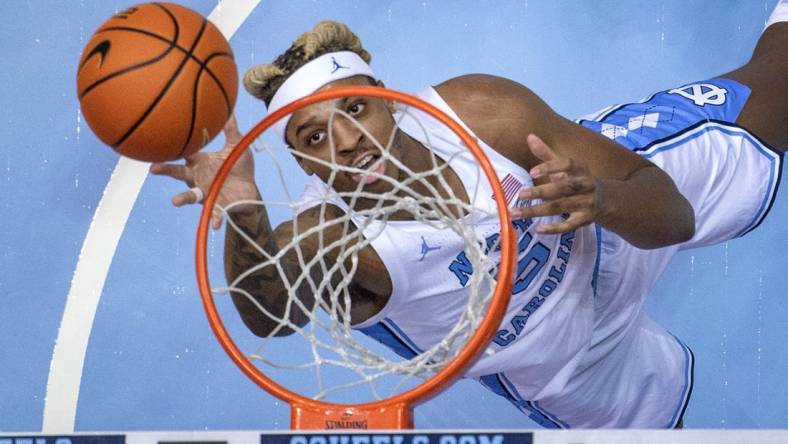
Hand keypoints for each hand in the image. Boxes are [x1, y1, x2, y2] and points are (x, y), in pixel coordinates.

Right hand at [149, 114, 258, 228]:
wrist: (250, 189)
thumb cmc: (240, 167)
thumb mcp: (237, 145)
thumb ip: (231, 128)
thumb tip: (229, 106)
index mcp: (200, 162)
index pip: (184, 153)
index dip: (174, 147)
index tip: (162, 139)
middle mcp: (198, 177)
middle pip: (178, 173)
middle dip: (165, 170)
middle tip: (152, 168)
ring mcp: (205, 192)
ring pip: (190, 195)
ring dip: (182, 198)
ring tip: (175, 201)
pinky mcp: (217, 205)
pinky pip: (213, 214)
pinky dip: (214, 219)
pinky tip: (214, 226)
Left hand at [511, 134, 600, 233]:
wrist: (605, 199)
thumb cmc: (577, 180)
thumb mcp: (565, 167)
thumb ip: (546, 153)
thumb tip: (529, 136)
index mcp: (580, 169)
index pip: (567, 164)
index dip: (551, 167)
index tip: (532, 172)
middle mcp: (585, 185)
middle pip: (563, 188)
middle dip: (541, 191)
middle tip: (520, 194)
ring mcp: (586, 203)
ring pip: (560, 207)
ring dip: (537, 211)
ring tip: (516, 214)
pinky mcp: (585, 220)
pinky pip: (569, 225)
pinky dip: (554, 228)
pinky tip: (538, 229)